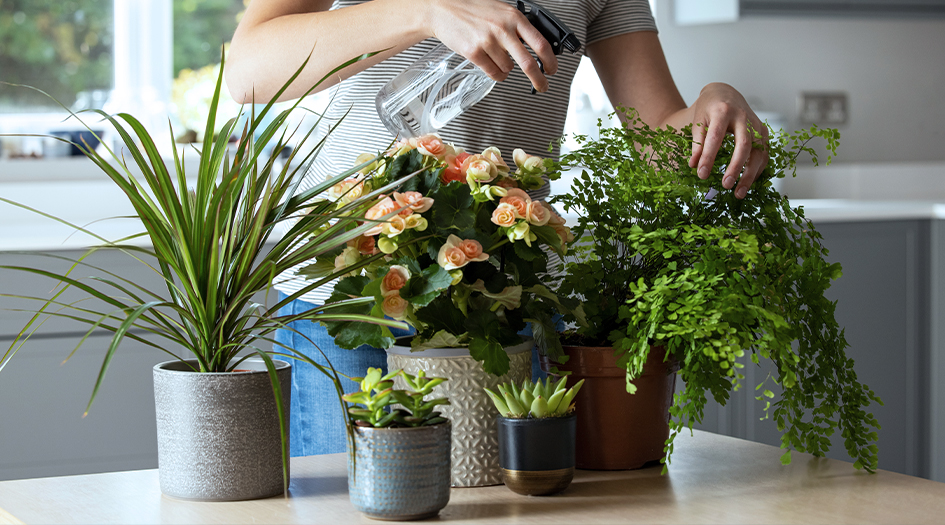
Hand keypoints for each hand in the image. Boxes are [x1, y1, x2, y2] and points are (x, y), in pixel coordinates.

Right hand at [424, 0, 557, 91]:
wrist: (444, 9)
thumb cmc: (473, 10)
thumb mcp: (501, 11)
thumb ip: (517, 27)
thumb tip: (536, 47)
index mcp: (514, 17)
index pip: (540, 43)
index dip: (550, 60)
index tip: (552, 69)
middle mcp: (503, 29)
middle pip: (528, 63)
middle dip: (539, 79)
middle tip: (543, 85)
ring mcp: (488, 41)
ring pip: (508, 69)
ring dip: (506, 69)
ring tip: (496, 57)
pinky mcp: (474, 52)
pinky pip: (493, 73)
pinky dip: (496, 73)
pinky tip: (491, 64)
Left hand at [687, 83, 768, 198]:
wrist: (725, 94)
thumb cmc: (710, 108)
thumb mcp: (698, 121)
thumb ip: (697, 143)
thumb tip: (694, 166)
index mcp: (723, 111)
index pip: (715, 137)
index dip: (709, 157)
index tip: (701, 174)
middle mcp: (744, 117)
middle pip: (743, 144)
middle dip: (736, 167)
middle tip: (725, 185)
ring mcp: (757, 124)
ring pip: (758, 152)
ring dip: (750, 175)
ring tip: (738, 193)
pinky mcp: (764, 132)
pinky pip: (764, 154)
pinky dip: (757, 171)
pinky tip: (747, 183)